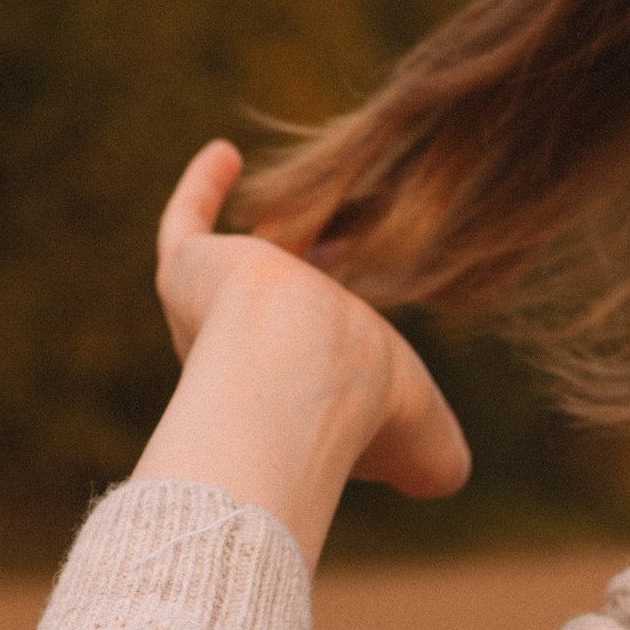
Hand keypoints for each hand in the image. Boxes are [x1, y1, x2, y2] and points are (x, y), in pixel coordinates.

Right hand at [132, 141, 471, 560]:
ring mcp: (215, 314)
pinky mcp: (189, 269)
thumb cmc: (368, 412)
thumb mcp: (429, 450)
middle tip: (339, 249)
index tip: (377, 320)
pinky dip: (200, 189)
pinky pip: (185, 224)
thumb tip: (444, 474)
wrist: (303, 367)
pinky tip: (226, 154)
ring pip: (232, 273)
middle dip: (304, 293)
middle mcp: (250, 361)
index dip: (353, 355)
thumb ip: (440, 462)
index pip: (326, 372)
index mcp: (304, 403)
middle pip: (274, 321)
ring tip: (295, 202)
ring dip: (260, 242)